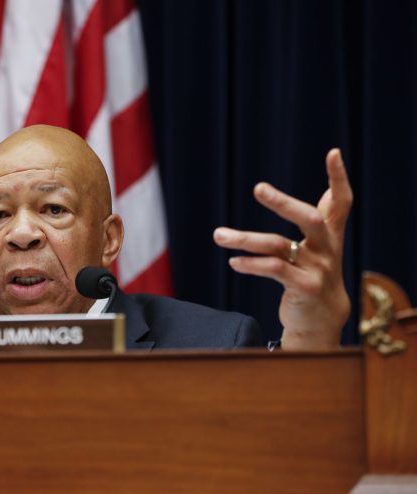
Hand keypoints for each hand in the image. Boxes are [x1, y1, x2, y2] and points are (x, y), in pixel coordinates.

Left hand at [213, 149, 352, 349]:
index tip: (333, 152)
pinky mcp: (305, 288)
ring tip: (218, 235)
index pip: (341, 202)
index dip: (339, 177)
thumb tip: (331, 190)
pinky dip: (250, 264)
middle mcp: (328, 249)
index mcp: (331, 235)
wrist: (321, 321)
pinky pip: (273, 269)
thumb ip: (323, 220)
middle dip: (284, 203)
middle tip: (258, 188)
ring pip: (279, 246)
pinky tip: (234, 262)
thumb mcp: (321, 247)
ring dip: (245, 239)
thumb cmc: (314, 275)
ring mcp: (318, 269)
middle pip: (310, 219)